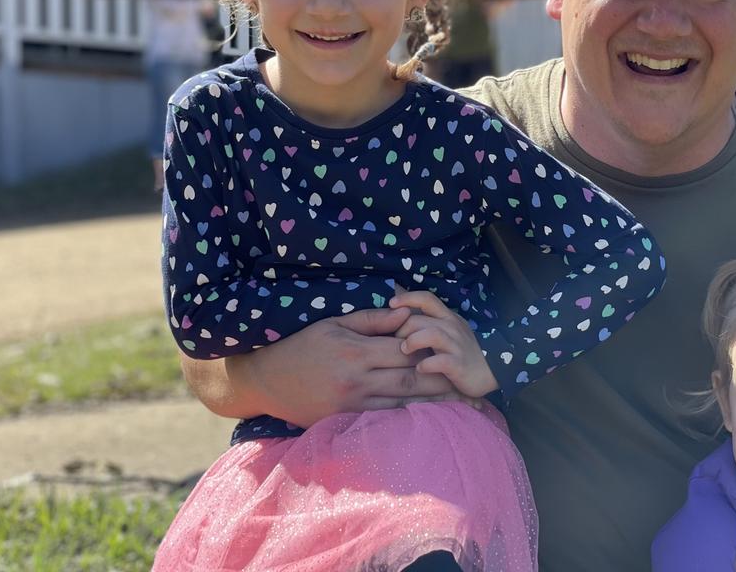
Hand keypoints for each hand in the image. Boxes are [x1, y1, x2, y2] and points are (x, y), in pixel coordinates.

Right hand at [196, 307, 463, 427]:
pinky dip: (408, 417)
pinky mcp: (344, 420)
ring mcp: (352, 405)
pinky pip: (383, 419)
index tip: (455, 352)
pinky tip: (428, 420)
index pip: (404, 352)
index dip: (431, 352)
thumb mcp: (333, 323)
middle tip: (472, 385)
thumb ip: (371, 321)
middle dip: (443, 383)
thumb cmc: (299, 345)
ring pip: (402, 404)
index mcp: (355, 353)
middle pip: (410, 381)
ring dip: (433, 405)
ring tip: (461, 406)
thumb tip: (406, 315)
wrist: (263, 380)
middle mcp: (357, 382)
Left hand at [390, 291, 497, 397]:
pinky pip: (440, 361)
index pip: (426, 298)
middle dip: (401, 328)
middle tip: (395, 341)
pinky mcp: (459, 365)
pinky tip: (420, 369)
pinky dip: (426, 365)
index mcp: (447, 317)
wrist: (492, 372)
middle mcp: (452, 327)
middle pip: (419, 319)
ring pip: (430, 334)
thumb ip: (428, 322)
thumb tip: (399, 312)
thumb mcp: (448, 331)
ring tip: (405, 350)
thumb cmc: (462, 352)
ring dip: (412, 341)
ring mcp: (456, 346)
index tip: (391, 304)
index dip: (407, 298)